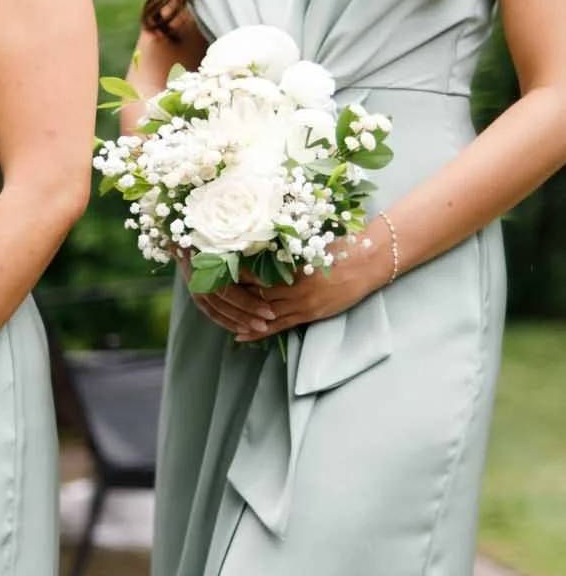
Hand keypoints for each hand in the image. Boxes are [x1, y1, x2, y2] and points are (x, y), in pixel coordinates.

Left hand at [193, 225, 395, 344]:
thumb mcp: (310, 242)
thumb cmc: (340, 247)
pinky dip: (258, 331)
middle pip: (253, 294)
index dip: (232, 274)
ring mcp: (300, 303)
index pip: (254, 272)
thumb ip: (285, 246)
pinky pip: (278, 327)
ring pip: (262, 313)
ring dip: (240, 316)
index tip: (211, 271)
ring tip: (216, 316)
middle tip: (205, 296)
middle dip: (231, 297)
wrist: (370, 263)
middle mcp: (293, 286)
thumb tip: (258, 240)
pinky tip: (239, 335)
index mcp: (292, 265)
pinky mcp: (308, 315)